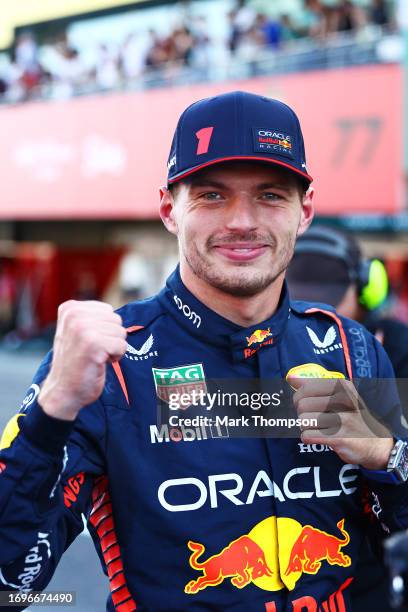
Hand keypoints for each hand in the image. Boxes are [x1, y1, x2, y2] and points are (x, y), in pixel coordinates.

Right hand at [39, 300, 126, 420]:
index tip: (88, 342)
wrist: (63, 391)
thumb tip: (118, 315)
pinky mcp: (93, 344)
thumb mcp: (77, 331)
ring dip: (113, 348)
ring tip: (95, 356)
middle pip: (116, 320)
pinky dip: (116, 357)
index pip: (108, 310)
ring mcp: (82, 328)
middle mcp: (74, 315)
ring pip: (121, 332)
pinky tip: (99, 362)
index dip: (104, 329)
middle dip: (111, 337)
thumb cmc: (75, 362)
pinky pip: (122, 345)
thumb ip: (93, 317)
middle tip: (93, 351)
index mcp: (70, 309)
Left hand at [289, 377, 393, 469]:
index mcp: (342, 386)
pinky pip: (308, 435)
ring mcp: (344, 420)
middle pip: (302, 404)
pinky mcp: (340, 438)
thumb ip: (314, 385)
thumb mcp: (339, 396)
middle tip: (314, 418)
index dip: (299, 397)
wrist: (375, 443)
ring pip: (303, 420)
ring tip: (318, 427)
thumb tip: (290, 377)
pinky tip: (319, 437)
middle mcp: (344, 400)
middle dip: (302, 413)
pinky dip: (308, 437)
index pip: (306, 387)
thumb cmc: (350, 416)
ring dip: (306, 426)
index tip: (308, 403)